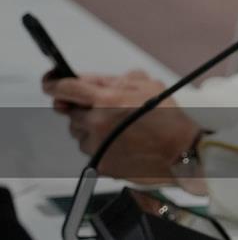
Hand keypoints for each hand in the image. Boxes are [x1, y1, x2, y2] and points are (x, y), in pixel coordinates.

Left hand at [44, 70, 198, 182]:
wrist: (181, 151)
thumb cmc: (169, 118)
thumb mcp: (148, 84)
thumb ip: (115, 79)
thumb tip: (89, 80)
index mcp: (107, 99)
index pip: (64, 88)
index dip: (53, 83)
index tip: (51, 82)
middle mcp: (97, 122)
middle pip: (71, 112)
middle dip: (84, 108)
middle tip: (109, 108)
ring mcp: (97, 145)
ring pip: (79, 132)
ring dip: (91, 127)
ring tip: (121, 128)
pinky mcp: (100, 164)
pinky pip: (90, 149)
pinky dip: (101, 144)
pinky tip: (122, 141)